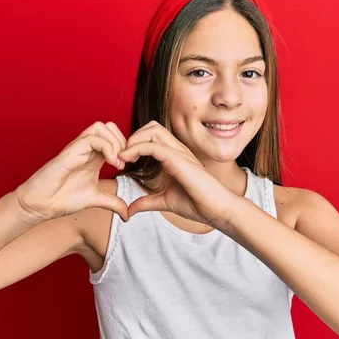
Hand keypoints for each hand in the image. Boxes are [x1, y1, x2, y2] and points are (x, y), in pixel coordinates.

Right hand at [14, 122, 129, 223]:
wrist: (41, 205)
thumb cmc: (63, 198)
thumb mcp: (96, 199)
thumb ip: (113, 203)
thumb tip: (128, 215)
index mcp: (94, 156)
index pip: (113, 137)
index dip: (126, 146)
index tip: (129, 165)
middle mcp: (87, 149)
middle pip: (109, 126)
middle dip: (122, 140)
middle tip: (126, 161)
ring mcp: (78, 148)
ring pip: (101, 127)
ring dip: (115, 142)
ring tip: (117, 162)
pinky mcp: (70, 152)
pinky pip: (92, 138)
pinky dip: (107, 147)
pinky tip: (111, 163)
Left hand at [119, 121, 236, 227]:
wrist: (216, 211)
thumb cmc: (198, 205)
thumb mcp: (165, 202)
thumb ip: (147, 202)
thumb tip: (129, 210)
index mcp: (175, 156)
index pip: (153, 136)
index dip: (135, 143)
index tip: (123, 159)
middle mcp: (178, 150)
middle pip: (152, 127)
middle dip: (133, 137)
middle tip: (122, 156)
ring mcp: (179, 153)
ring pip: (152, 130)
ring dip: (133, 140)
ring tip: (123, 157)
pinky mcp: (179, 160)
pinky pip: (153, 146)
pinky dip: (136, 148)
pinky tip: (126, 159)